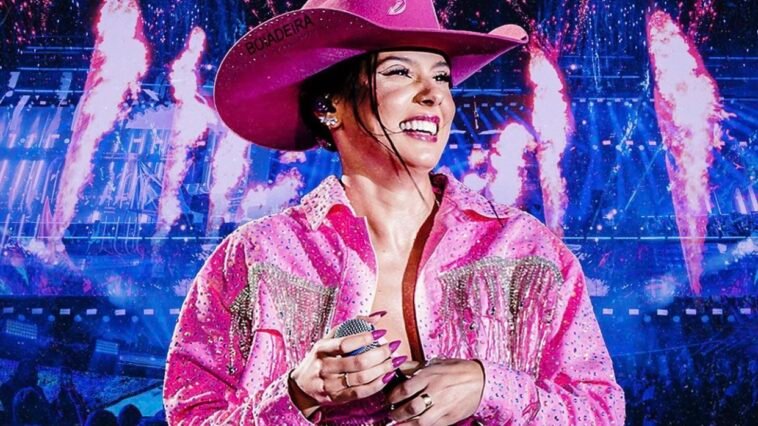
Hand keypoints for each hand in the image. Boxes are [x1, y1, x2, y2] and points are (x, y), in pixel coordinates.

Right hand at [289, 315, 403, 415]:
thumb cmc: (320, 357)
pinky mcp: (336, 398)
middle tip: (394, 347)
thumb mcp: (329, 339)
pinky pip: (360, 393)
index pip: (345, 343)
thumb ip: (352, 325)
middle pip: (357, 362)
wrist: (301, 386)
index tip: (382, 332)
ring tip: (396, 361)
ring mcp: (329, 385)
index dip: (365, 337)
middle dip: (381, 354)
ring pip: (361, 378)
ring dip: (383, 369)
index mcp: (321, 349)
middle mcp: (324, 367)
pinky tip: (388, 376)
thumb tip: (379, 316)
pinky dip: (377, 385)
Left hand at [387, 358, 484, 424]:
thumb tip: (399, 367)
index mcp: (431, 375)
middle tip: (391, 415)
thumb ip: (416, 367)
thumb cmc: (458, 370)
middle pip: (411, 407)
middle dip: (396, 414)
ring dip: (406, 425)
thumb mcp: (437, 363)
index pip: (405, 389)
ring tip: (398, 424)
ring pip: (420, 421)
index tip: (388, 400)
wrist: (481, 381)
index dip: (392, 397)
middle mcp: (436, 391)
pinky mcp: (450, 417)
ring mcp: (444, 406)